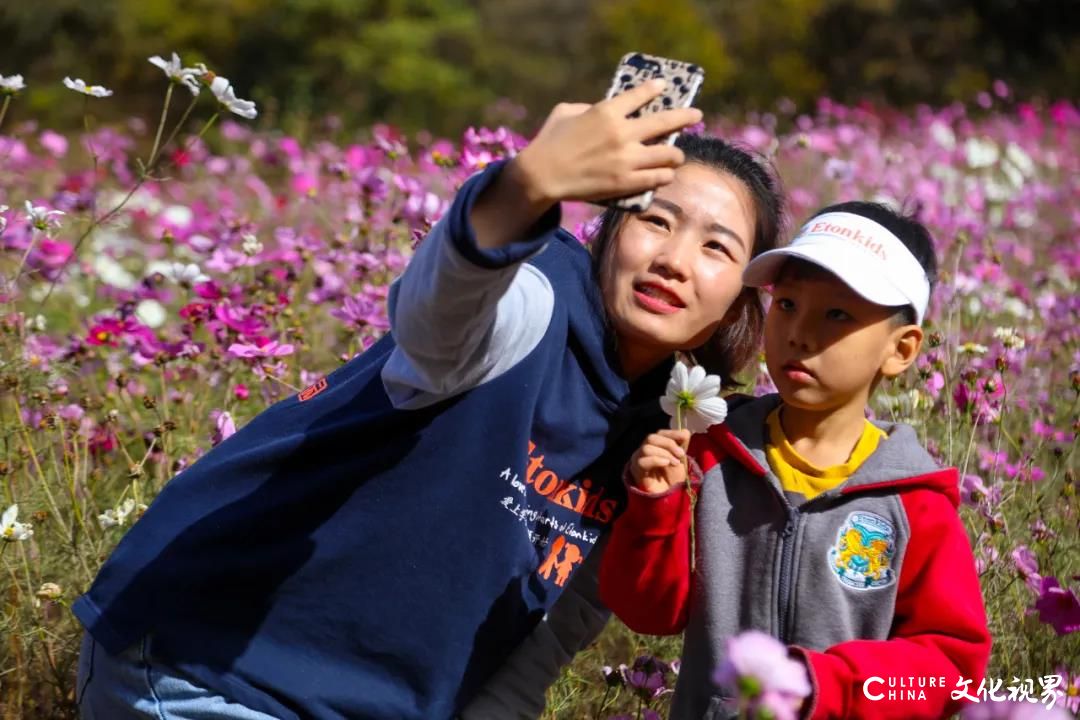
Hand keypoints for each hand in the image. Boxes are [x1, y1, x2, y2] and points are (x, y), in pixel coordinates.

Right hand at [512, 80, 702, 205]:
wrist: (542, 175)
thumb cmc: (550, 140)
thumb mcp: (566, 112)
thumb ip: (590, 107)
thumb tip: (607, 111)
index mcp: (607, 111)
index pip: (642, 95)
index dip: (656, 89)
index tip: (665, 86)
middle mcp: (623, 133)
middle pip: (667, 122)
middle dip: (686, 116)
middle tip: (697, 115)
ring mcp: (627, 159)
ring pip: (669, 154)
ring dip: (676, 153)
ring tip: (676, 155)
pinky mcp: (626, 182)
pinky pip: (658, 178)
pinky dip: (664, 175)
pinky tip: (665, 174)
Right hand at [630, 428, 690, 494]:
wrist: (668, 497)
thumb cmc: (673, 479)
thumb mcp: (681, 459)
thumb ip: (682, 445)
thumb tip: (685, 431)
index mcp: (655, 446)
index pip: (660, 433)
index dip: (672, 433)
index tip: (684, 438)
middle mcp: (644, 450)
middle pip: (652, 438)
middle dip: (669, 444)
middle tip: (680, 454)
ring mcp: (638, 460)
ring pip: (647, 448)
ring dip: (664, 453)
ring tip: (674, 463)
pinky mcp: (636, 471)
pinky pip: (642, 461)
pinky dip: (656, 460)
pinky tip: (665, 464)